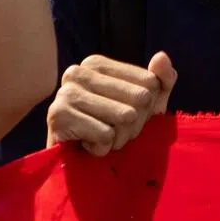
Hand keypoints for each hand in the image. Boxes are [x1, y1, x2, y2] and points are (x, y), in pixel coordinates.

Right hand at [46, 52, 176, 155]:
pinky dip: (103, 149)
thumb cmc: (112, 129)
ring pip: (125, 117)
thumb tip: (161, 56)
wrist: (74, 163)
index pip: (150, 82)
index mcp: (95, 64)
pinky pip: (106, 135)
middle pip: (140, 99)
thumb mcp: (144, 105)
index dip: (147, 108)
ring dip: (120, 138)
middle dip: (134, 124)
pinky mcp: (58, 116)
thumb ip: (160, 81)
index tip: (125, 116)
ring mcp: (64, 93)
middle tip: (113, 130)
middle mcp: (77, 73)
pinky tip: (87, 146)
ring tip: (100, 138)